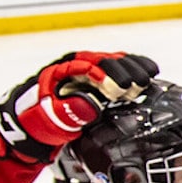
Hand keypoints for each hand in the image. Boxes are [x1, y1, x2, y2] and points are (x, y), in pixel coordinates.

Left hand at [0, 51, 158, 160]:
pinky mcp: (99, 78)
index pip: (86, 67)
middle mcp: (77, 66)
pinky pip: (119, 68)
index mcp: (61, 71)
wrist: (31, 121)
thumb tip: (91, 105)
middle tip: (139, 84)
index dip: (105, 75)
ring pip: (113, 61)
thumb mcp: (48, 119)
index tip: (120, 88)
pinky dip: (135, 69)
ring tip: (149, 76)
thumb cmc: (37, 118)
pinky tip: (150, 72)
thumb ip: (67, 113)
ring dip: (133, 68)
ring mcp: (89, 70)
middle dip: (123, 71)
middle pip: (103, 60)